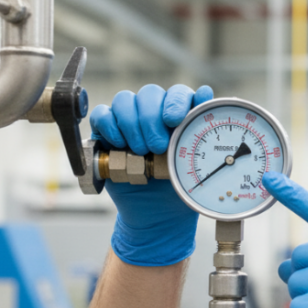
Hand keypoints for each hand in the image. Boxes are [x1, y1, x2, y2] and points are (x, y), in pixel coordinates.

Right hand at [89, 84, 212, 265]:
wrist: (158, 215)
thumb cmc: (181, 186)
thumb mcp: (197, 163)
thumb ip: (200, 129)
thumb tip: (205, 92)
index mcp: (181, 116)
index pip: (177, 93)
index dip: (175, 100)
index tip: (174, 119)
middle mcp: (155, 114)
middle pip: (149, 93)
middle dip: (152, 119)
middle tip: (158, 147)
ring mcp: (130, 122)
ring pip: (124, 100)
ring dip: (132, 124)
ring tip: (140, 151)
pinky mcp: (107, 133)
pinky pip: (102, 115)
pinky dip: (109, 126)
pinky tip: (119, 144)